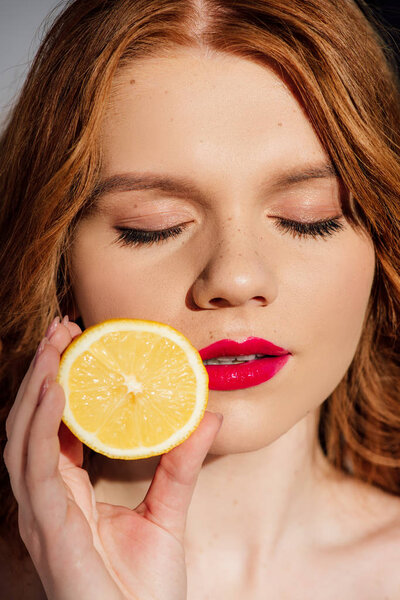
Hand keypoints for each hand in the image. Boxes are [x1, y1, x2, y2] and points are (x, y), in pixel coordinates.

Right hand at [4, 317, 222, 599]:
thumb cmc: (146, 588)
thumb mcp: (168, 511)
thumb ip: (181, 463)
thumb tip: (210, 415)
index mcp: (68, 494)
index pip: (53, 429)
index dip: (59, 385)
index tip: (76, 344)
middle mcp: (47, 499)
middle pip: (31, 424)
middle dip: (42, 374)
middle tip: (61, 330)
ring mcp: (43, 514)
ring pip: (22, 438)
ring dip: (35, 388)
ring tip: (56, 346)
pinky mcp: (49, 527)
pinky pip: (36, 466)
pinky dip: (41, 424)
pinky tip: (57, 389)